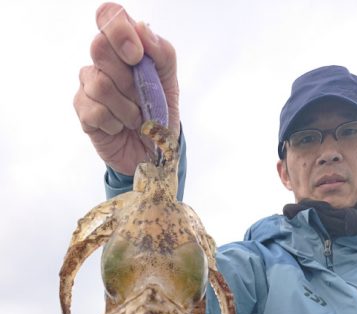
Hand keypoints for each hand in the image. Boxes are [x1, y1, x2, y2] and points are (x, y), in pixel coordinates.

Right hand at [74, 3, 179, 175]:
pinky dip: (115, 123)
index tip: (137, 56)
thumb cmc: (160, 113)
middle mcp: (102, 61)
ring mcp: (89, 85)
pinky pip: (95, 111)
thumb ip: (162, 53)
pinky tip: (120, 127)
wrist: (155, 153)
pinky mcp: (83, 111)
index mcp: (123, 46)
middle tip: (141, 97)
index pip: (108, 15)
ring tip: (135, 119)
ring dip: (126, 108)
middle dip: (128, 79)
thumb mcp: (170, 82)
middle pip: (99, 47)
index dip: (119, 30)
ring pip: (99, 84)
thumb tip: (141, 29)